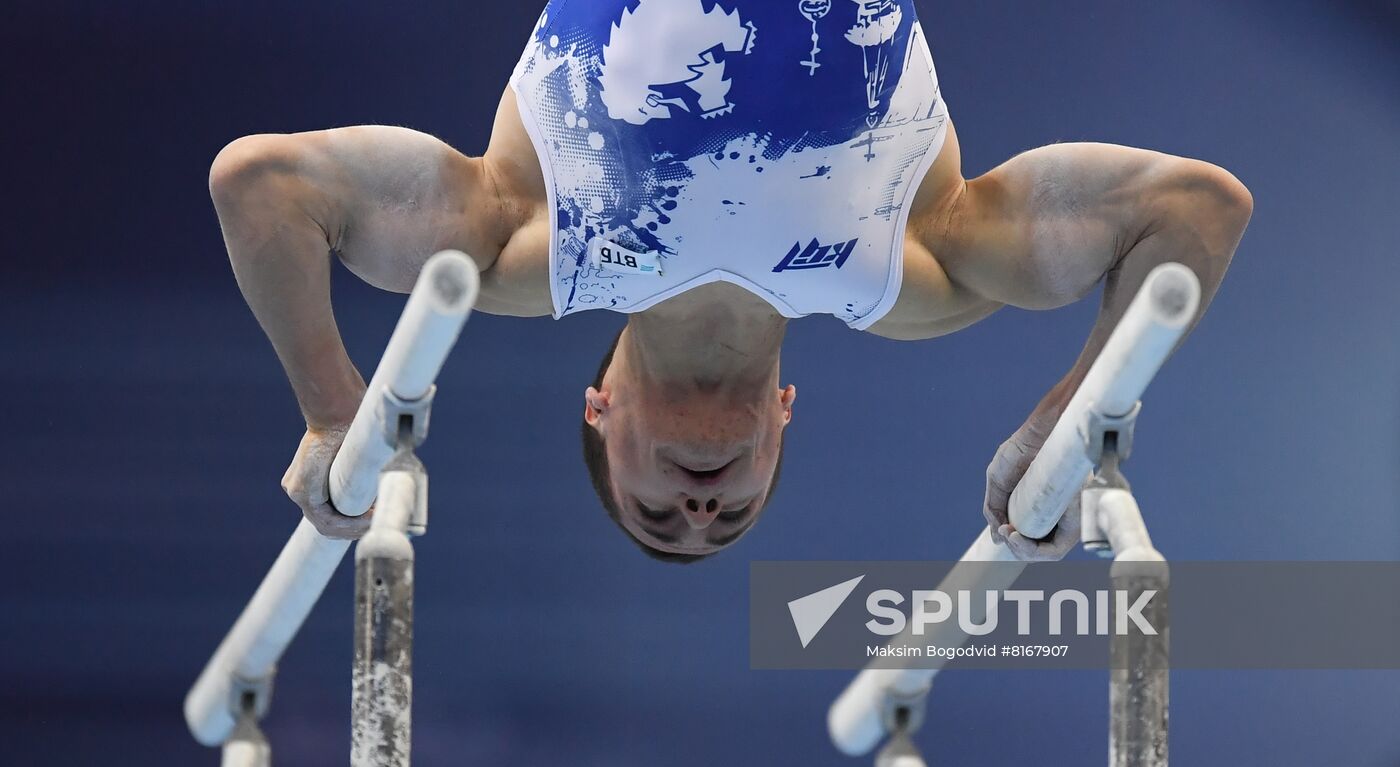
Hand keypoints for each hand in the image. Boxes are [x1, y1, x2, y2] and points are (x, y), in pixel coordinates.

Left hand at [281, 424, 371, 538]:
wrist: (336, 420)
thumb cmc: (351, 434)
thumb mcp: (353, 461)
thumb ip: (360, 478)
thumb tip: (386, 491)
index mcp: (308, 484)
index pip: (329, 515)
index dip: (352, 524)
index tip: (373, 522)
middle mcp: (299, 491)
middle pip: (327, 525)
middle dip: (354, 530)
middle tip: (377, 527)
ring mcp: (297, 492)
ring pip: (327, 525)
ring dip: (355, 528)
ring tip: (377, 523)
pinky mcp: (300, 492)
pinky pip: (325, 519)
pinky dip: (350, 522)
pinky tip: (369, 519)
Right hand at [983, 411, 1079, 561]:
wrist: (1039, 435)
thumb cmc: (1019, 453)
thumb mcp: (997, 482)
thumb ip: (994, 509)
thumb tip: (997, 538)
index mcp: (1037, 511)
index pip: (1026, 539)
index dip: (1012, 542)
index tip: (1000, 532)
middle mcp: (1054, 519)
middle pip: (1035, 550)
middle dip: (1015, 549)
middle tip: (1003, 534)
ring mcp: (1066, 522)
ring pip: (1044, 555)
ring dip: (1022, 551)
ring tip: (1009, 536)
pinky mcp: (1074, 523)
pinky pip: (1055, 550)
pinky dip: (1033, 550)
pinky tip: (1016, 536)